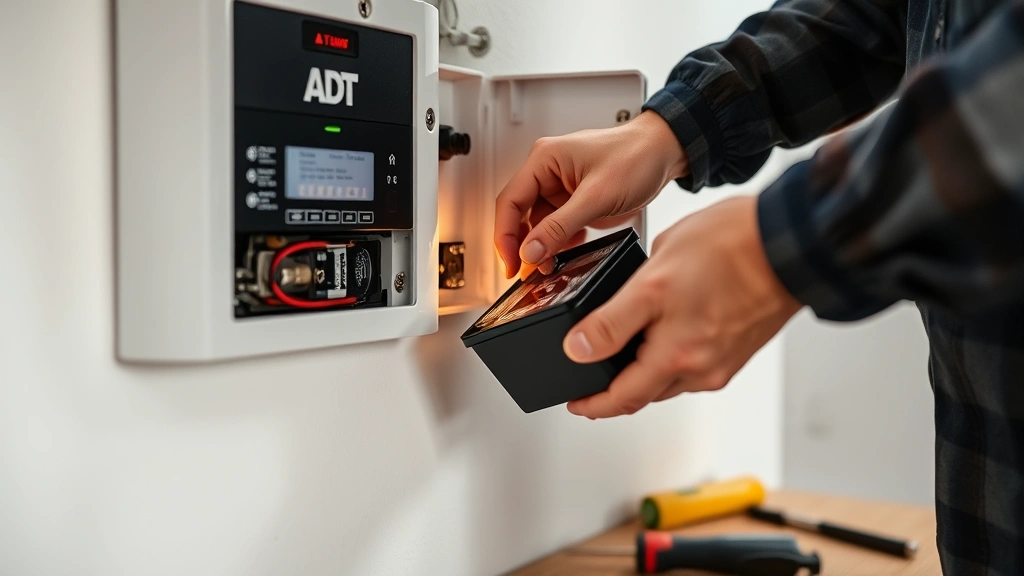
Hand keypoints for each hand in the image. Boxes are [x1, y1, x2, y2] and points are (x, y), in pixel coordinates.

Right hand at [494, 111, 687, 278]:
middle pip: (520, 215)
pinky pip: (557, 226)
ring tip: (549, 266)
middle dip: (523, 245)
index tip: (511, 262)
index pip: (510, 202)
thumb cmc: (636, 156)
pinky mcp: (574, 200)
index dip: (505, 236)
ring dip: (542, 247)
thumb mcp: (596, 196)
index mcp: (544, 160)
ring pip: (538, 224)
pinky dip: (559, 242)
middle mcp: (548, 172)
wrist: (665, 153)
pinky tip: (566, 252)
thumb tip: (531, 250)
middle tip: (526, 272)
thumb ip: (560, 226)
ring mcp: (561, 187)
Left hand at [562, 196, 802, 418]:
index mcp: (677, 358)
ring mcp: (722, 360)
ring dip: (643, 369)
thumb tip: (579, 349)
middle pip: (646, 391)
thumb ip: (612, 321)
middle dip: (615, 387)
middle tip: (590, 376)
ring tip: (622, 347)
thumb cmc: (730, 250)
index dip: (592, 404)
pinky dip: (669, 355)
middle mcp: (702, 370)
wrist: (791, 242)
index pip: (622, 399)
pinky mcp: (737, 348)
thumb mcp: (652, 282)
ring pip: (670, 377)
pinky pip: (692, 362)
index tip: (574, 403)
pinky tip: (663, 328)